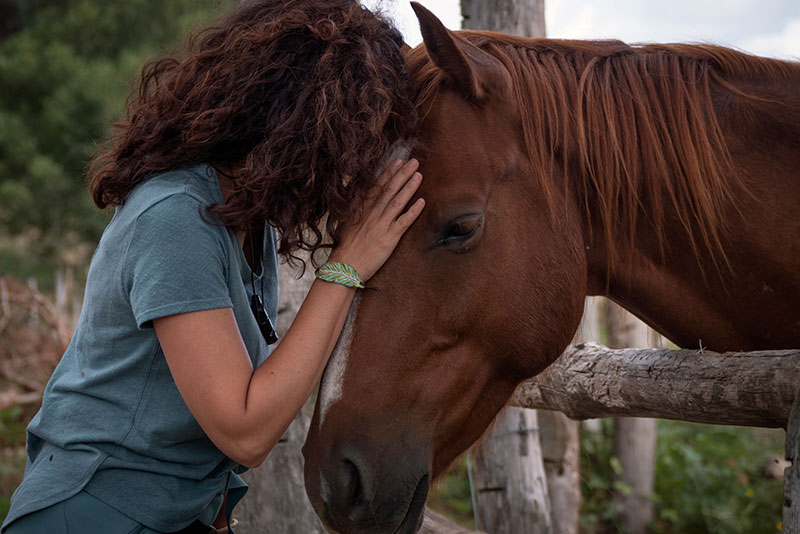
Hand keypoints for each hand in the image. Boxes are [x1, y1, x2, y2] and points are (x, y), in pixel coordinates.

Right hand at [331, 158, 424, 280]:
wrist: (344, 266)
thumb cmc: (345, 247)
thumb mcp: (345, 222)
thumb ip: (354, 208)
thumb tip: (360, 197)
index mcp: (361, 209)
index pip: (377, 186)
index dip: (388, 172)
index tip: (398, 161)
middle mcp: (372, 214)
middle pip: (389, 189)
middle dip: (402, 174)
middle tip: (413, 162)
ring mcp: (381, 225)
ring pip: (397, 202)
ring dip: (409, 187)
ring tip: (419, 175)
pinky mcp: (389, 238)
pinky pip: (404, 222)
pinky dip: (413, 211)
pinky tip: (422, 201)